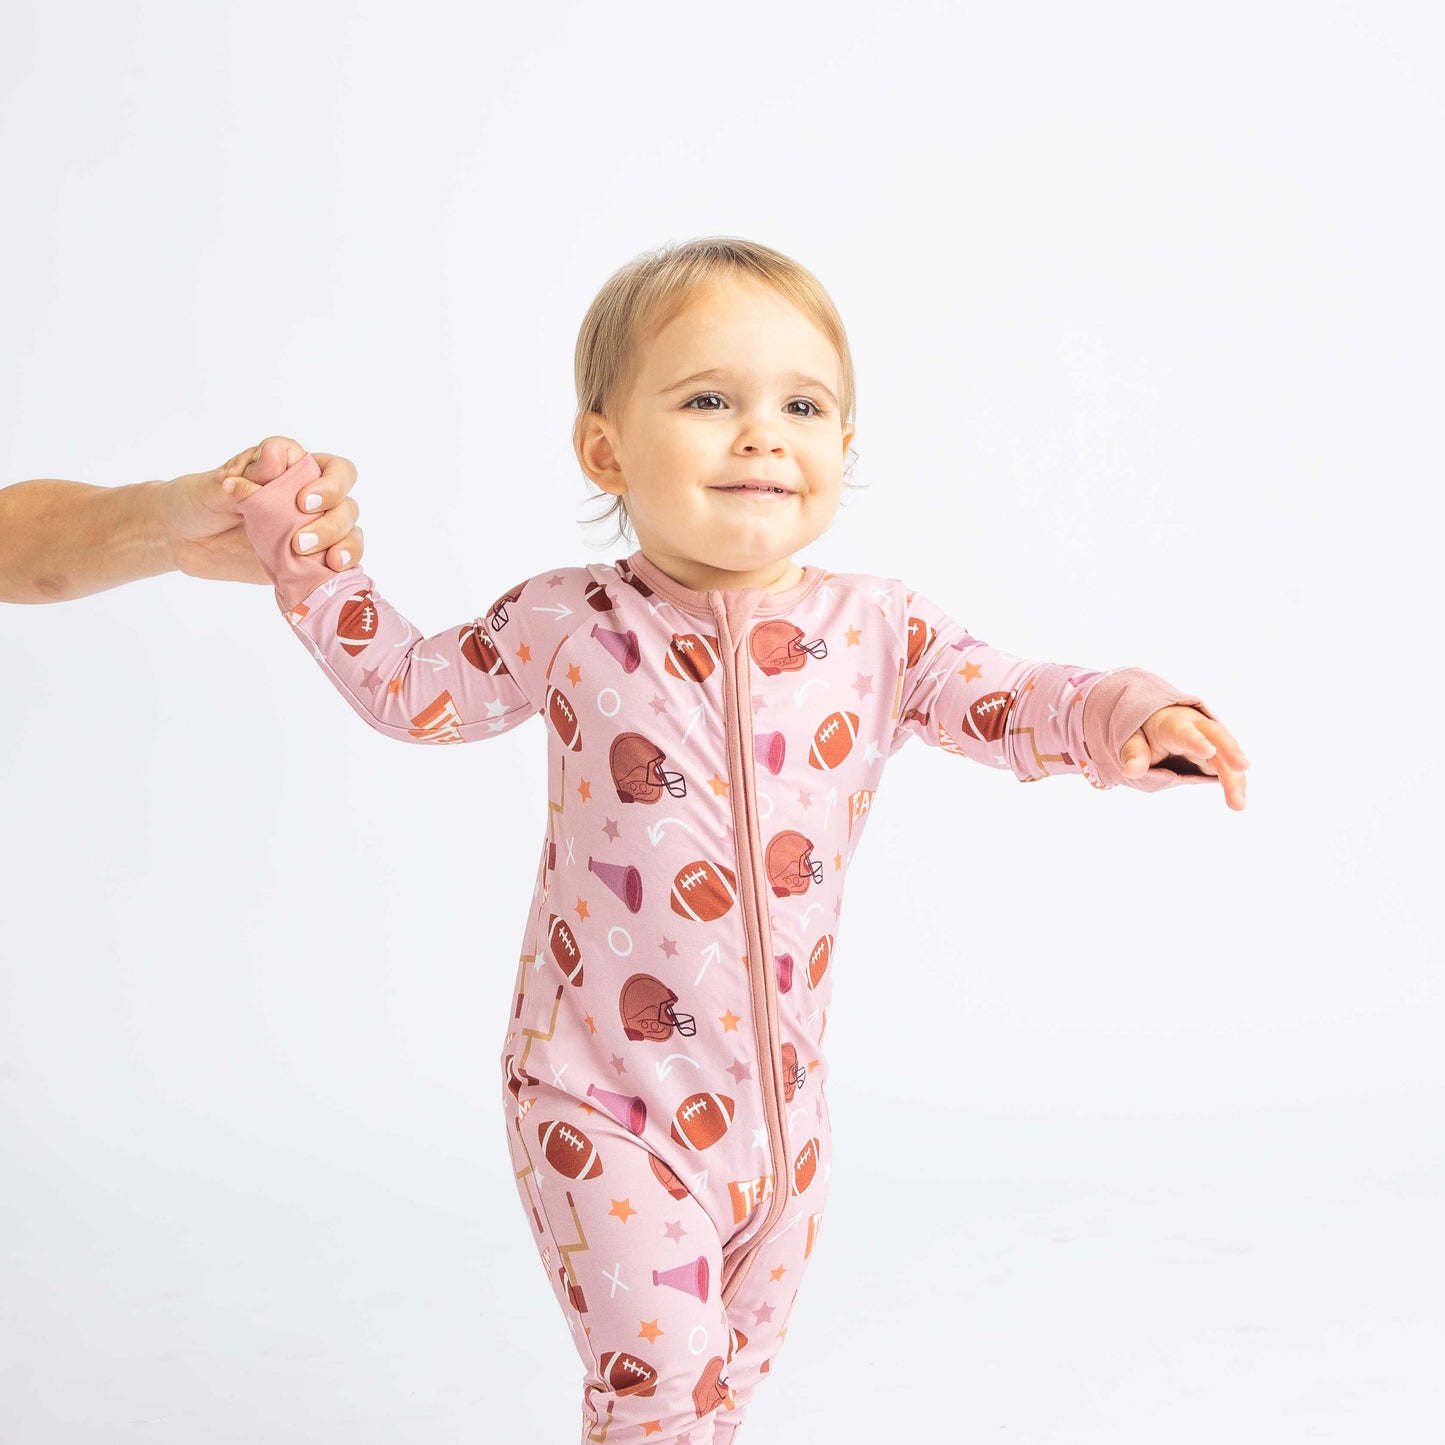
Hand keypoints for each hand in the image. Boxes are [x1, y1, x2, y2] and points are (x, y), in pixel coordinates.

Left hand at [156, 436, 361, 583]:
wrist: (180, 538)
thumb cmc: (198, 500)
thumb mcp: (217, 484)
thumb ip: (249, 473)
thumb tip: (277, 455)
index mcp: (294, 472)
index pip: (334, 470)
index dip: (329, 484)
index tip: (301, 500)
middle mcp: (310, 501)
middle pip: (346, 505)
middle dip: (333, 523)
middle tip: (299, 541)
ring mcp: (311, 533)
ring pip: (349, 534)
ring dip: (344, 546)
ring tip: (326, 561)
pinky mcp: (307, 562)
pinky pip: (338, 564)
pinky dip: (343, 568)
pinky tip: (333, 571)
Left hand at [1121, 705, 1249, 809]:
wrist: (1160, 724)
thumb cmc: (1146, 733)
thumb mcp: (1133, 740)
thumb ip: (1134, 754)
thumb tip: (1131, 771)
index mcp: (1174, 724)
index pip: (1186, 732)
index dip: (1196, 741)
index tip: (1208, 751)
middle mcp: (1198, 729)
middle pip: (1217, 738)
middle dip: (1230, 751)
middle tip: (1242, 766)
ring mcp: (1211, 742)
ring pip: (1227, 758)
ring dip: (1235, 778)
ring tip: (1238, 804)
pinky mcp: (1218, 757)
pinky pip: (1229, 769)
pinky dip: (1235, 784)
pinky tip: (1239, 801)